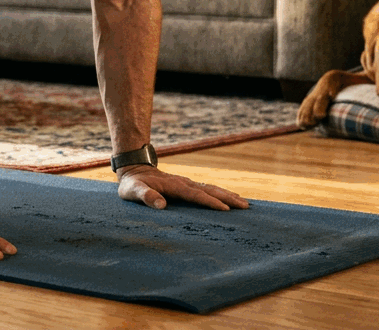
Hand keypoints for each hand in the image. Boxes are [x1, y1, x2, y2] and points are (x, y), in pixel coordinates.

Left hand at [116, 165, 248, 210]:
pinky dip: (222, 194)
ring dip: (228, 195)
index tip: (225, 209)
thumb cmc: (132, 184)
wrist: (134, 169)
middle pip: (209, 190)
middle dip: (227, 198)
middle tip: (245, 206)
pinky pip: (208, 189)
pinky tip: (231, 198)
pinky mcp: (188, 186)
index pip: (195, 195)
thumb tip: (161, 205)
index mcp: (174, 186)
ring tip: (245, 204)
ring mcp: (187, 183)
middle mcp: (184, 183)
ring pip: (212, 188)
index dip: (210, 202)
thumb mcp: (133, 190)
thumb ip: (145, 196)